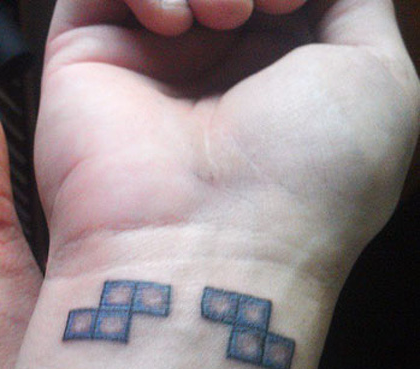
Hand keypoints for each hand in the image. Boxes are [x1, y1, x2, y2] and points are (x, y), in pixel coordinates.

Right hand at [0, 1, 418, 368]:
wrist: (206, 250)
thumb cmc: (299, 185)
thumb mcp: (376, 79)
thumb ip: (354, 4)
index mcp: (276, 67)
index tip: (299, 7)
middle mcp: (209, 62)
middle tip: (265, 10)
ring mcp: (146, 57)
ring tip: (223, 17)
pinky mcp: (85, 55)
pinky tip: (172, 26)